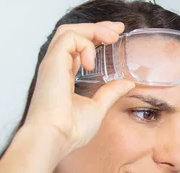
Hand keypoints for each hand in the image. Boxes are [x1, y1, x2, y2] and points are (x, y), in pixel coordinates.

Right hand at [24, 21, 135, 157]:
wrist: (54, 137)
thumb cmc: (69, 130)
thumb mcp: (97, 108)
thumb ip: (110, 93)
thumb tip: (127, 83)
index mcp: (64, 77)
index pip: (78, 49)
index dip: (95, 39)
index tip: (115, 37)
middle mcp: (56, 67)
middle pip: (73, 34)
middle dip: (97, 28)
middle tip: (118, 30)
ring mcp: (53, 63)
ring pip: (70, 31)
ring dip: (93, 30)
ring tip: (112, 37)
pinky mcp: (52, 61)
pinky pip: (70, 38)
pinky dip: (85, 44)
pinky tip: (93, 62)